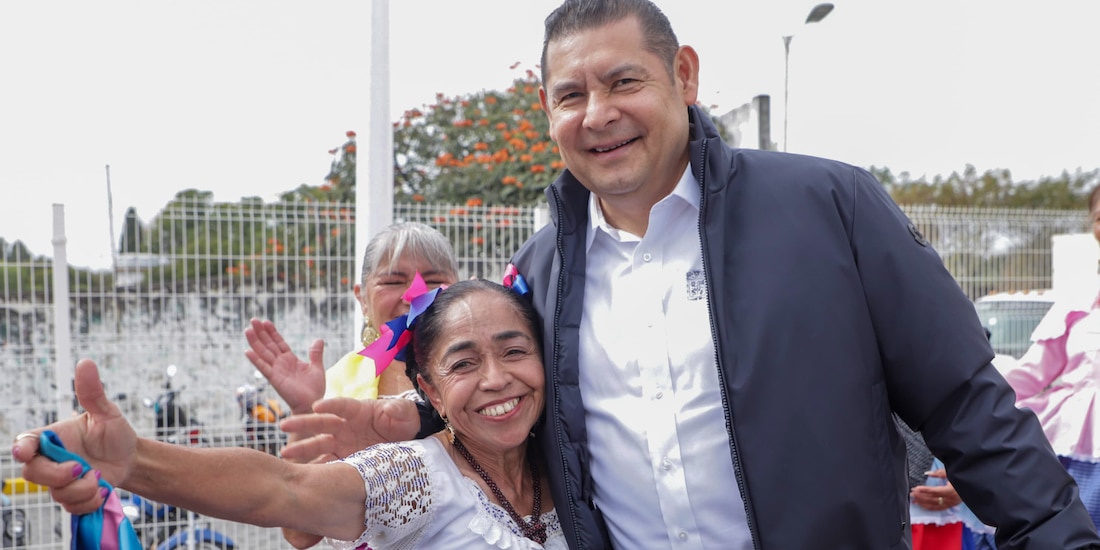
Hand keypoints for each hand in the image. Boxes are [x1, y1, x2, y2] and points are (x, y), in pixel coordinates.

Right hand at [11, 359, 137, 514]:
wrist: (130, 458)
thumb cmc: (114, 433)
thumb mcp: (106, 412)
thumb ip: (92, 392)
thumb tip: (85, 363)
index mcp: (53, 438)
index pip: (26, 443)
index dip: (22, 449)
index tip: (24, 452)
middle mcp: (51, 460)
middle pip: (33, 473)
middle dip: (58, 474)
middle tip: (82, 467)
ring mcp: (59, 481)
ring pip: (55, 493)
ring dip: (81, 489)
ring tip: (99, 477)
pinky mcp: (71, 497)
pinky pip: (70, 508)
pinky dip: (88, 502)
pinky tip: (101, 490)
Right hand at [244, 318, 325, 413]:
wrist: (312, 404)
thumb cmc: (314, 389)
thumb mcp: (317, 367)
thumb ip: (315, 353)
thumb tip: (319, 339)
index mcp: (290, 359)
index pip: (279, 343)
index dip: (272, 332)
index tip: (265, 321)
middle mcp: (281, 363)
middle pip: (268, 345)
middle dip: (260, 333)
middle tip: (252, 320)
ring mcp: (276, 371)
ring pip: (263, 353)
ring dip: (255, 342)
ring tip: (247, 330)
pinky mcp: (275, 379)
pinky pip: (264, 368)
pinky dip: (256, 360)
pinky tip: (247, 351)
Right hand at [279, 398, 419, 460]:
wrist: (407, 440)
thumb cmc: (404, 421)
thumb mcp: (405, 414)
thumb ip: (398, 410)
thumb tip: (389, 409)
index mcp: (358, 410)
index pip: (342, 405)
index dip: (330, 404)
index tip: (316, 406)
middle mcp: (346, 425)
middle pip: (322, 422)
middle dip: (303, 423)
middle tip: (283, 425)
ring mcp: (343, 442)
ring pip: (319, 444)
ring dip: (303, 449)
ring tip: (286, 454)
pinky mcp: (344, 458)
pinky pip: (328, 463)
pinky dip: (317, 468)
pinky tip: (305, 475)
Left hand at [910, 468, 962, 510]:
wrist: (974, 485)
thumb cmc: (962, 476)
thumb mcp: (951, 472)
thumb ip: (939, 473)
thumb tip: (927, 473)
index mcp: (952, 490)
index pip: (935, 491)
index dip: (925, 490)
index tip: (916, 488)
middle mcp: (952, 499)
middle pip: (933, 499)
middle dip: (921, 497)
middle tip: (912, 493)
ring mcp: (952, 503)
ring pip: (935, 505)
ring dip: (923, 503)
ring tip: (914, 499)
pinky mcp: (951, 505)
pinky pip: (939, 508)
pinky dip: (929, 507)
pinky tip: (922, 505)